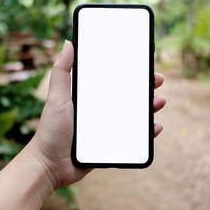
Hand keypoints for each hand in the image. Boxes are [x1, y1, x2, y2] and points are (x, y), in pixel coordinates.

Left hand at [29, 40, 166, 188]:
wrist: (50, 166)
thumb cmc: (50, 131)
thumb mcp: (57, 98)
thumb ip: (62, 72)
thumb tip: (68, 43)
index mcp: (88, 97)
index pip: (112, 79)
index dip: (129, 71)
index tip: (144, 62)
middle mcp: (99, 111)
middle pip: (127, 96)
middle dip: (145, 87)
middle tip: (157, 81)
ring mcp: (106, 128)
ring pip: (134, 115)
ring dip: (149, 108)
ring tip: (159, 102)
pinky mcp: (111, 144)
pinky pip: (133, 137)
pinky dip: (146, 132)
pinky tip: (156, 127)